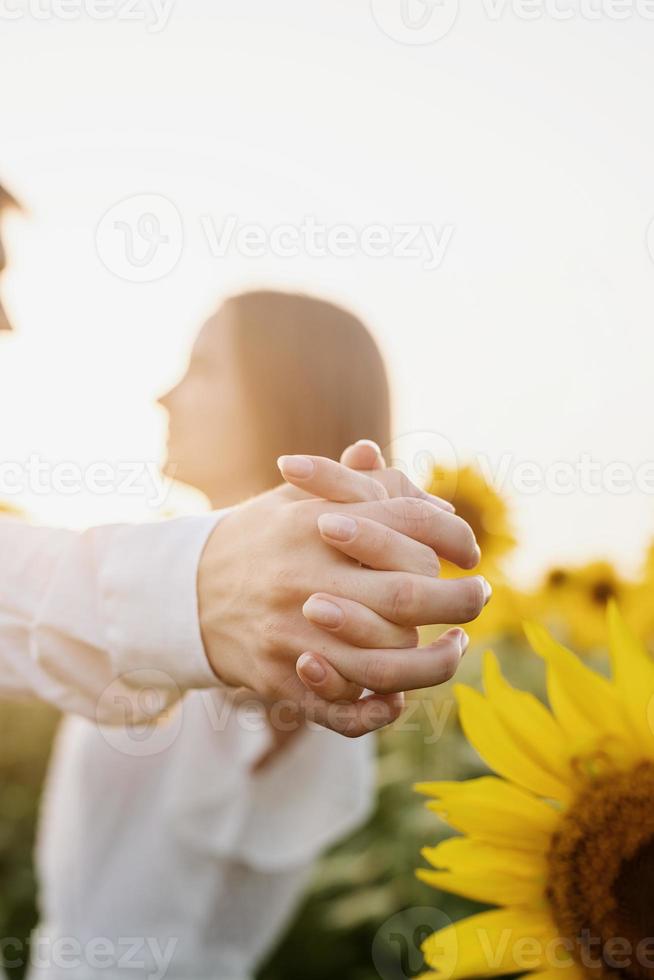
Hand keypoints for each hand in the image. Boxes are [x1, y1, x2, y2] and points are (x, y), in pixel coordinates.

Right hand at [278, 442, 489, 703]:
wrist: (182, 590)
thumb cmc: (261, 539)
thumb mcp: (300, 498)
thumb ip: (365, 490)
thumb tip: (437, 502)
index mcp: (316, 522)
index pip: (408, 523)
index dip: (453, 537)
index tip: (470, 551)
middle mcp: (307, 576)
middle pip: (409, 592)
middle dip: (459, 599)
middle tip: (480, 597)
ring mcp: (293, 633)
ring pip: (386, 662)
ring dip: (436, 662)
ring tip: (456, 647)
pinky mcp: (279, 679)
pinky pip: (340, 710)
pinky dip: (378, 710)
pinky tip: (401, 696)